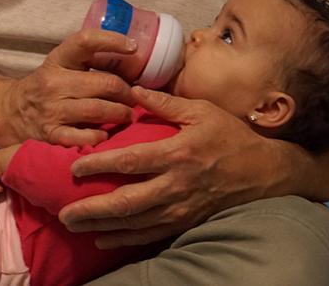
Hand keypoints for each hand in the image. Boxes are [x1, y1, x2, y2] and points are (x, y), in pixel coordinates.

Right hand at [3, 28, 137, 146]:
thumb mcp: (61, 65)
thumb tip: (132, 58)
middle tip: (136, 97)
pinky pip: (83, 137)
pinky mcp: (51, 134)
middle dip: (127, 91)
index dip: (111, 41)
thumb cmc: (47, 85)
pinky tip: (106, 134)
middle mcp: (53, 82)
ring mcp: (51, 110)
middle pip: (104, 83)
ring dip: (121, 113)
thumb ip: (88, 61)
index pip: (85, 41)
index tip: (133, 47)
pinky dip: (99, 137)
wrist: (12, 112)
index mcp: (58, 59)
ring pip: (98, 110)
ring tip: (128, 115)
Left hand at [58, 87, 307, 247]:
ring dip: (102, 227)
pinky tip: (103, 239)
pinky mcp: (185, 221)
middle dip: (92, 209)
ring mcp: (180, 208)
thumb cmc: (231, 136)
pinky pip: (150, 235)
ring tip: (74, 225)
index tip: (75, 166)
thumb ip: (164, 102)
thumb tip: (132, 89)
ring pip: (134, 223)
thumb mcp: (201, 110)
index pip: (131, 161)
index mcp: (177, 153)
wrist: (265, 173)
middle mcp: (176, 185)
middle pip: (126, 202)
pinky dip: (125, 238)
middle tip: (64, 212)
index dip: (100, 165)